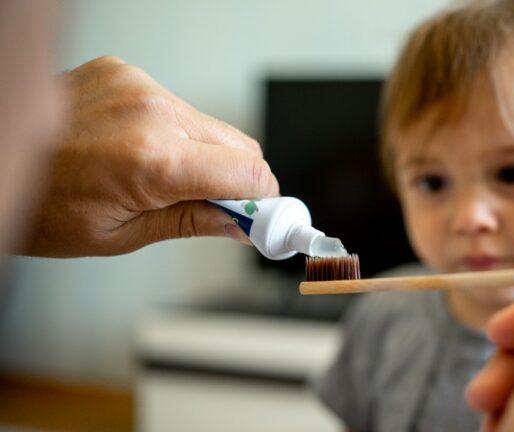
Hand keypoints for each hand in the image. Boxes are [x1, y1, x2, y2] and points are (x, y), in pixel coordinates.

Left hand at [18, 56, 277, 256]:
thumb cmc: (41, 204)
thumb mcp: (121, 235)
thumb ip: (192, 222)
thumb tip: (240, 225)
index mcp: (152, 160)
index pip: (249, 174)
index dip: (264, 201)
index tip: (264, 219)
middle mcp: (151, 112)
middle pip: (240, 146)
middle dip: (239, 181)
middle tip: (220, 207)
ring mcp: (138, 85)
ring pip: (211, 127)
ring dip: (204, 154)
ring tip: (165, 178)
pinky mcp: (126, 73)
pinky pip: (178, 106)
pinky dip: (174, 131)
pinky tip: (142, 149)